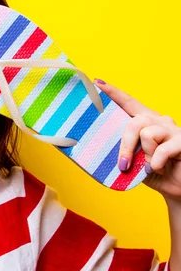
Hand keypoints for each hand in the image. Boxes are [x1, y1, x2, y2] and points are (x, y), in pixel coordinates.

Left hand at [95, 79, 180, 202]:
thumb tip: (97, 150)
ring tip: (150, 166)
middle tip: (123, 164)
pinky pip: (161, 150)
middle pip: (134, 122)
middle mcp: (159, 121)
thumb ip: (120, 151)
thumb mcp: (133, 161)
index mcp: (145, 122)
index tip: (97, 83)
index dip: (114, 93)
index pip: (128, 103)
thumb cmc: (153, 173)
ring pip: (146, 134)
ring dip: (144, 155)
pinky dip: (156, 163)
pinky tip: (159, 168)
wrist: (176, 188)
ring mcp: (172, 129)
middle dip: (125, 145)